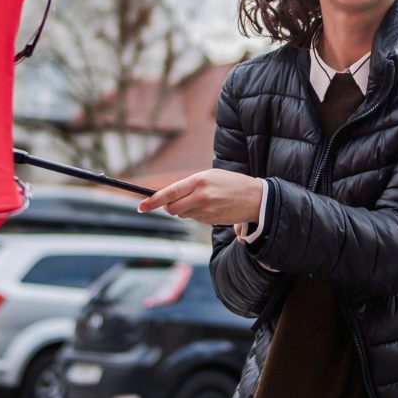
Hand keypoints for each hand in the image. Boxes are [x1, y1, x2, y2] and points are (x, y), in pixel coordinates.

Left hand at [137, 169, 261, 226]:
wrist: (257, 198)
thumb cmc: (230, 183)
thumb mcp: (209, 176)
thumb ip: (188, 185)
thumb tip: (168, 196)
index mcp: (198, 181)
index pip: (169, 193)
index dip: (152, 201)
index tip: (140, 206)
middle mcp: (201, 197)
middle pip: (172, 208)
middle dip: (169, 207)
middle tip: (177, 201)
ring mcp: (207, 211)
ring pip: (183, 215)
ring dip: (185, 210)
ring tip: (202, 200)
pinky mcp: (212, 221)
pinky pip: (195, 219)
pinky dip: (197, 215)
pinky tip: (211, 207)